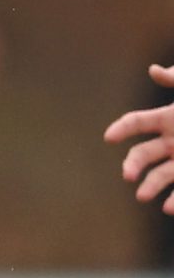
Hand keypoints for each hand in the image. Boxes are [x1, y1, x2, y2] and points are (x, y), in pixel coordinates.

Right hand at [104, 65, 173, 211]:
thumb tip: (154, 70)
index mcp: (168, 119)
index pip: (136, 123)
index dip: (121, 129)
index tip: (109, 138)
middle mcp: (172, 142)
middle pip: (142, 154)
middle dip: (133, 165)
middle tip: (128, 176)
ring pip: (161, 176)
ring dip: (151, 186)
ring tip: (144, 196)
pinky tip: (169, 207)